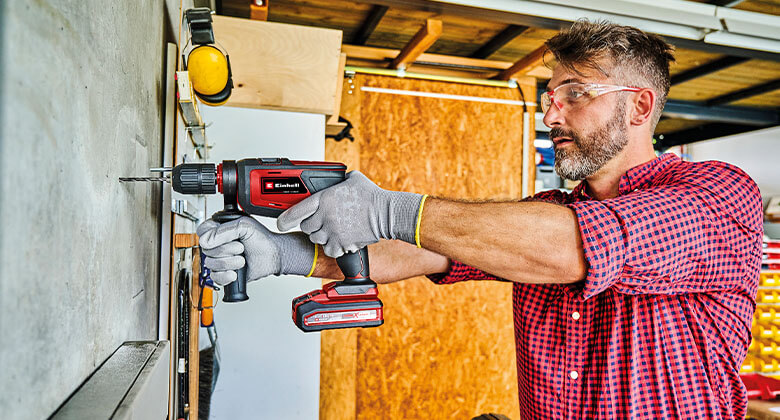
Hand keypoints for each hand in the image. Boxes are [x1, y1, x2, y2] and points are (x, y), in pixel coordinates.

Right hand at [196, 216, 314, 285]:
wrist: (273, 255)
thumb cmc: (261, 238)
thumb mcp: (244, 225)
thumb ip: (223, 231)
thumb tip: (205, 241)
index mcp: (220, 229)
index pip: (202, 231)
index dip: (210, 236)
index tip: (224, 238)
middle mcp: (217, 244)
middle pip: (206, 250)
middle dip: (226, 250)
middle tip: (240, 247)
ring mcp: (219, 259)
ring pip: (210, 264)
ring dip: (229, 262)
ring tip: (242, 259)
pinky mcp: (223, 273)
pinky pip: (215, 277)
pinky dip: (226, 275)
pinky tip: (236, 272)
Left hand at [277, 171, 422, 257]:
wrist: (386, 213)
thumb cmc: (372, 196)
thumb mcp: (352, 178)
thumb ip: (338, 180)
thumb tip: (337, 180)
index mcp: (325, 198)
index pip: (297, 210)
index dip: (285, 218)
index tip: (280, 223)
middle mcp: (326, 215)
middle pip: (306, 227)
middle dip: (311, 225)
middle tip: (321, 222)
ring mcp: (333, 231)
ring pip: (316, 239)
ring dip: (322, 236)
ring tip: (333, 229)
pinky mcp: (342, 243)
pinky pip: (329, 250)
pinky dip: (332, 247)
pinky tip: (340, 239)